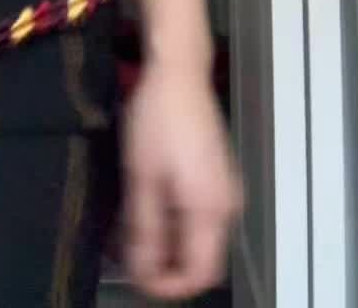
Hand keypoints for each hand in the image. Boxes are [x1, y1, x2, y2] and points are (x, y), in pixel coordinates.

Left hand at [121, 60, 242, 300]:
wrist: (179, 70)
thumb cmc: (156, 119)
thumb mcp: (141, 176)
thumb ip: (144, 229)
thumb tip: (141, 270)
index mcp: (211, 210)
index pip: (200, 273)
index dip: (168, 286)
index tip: (138, 280)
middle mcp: (227, 206)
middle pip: (202, 259)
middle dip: (166, 266)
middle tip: (130, 258)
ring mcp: (226, 190)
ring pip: (200, 238)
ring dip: (169, 244)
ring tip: (132, 234)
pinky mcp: (219, 176)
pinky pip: (201, 215)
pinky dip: (176, 223)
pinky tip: (149, 209)